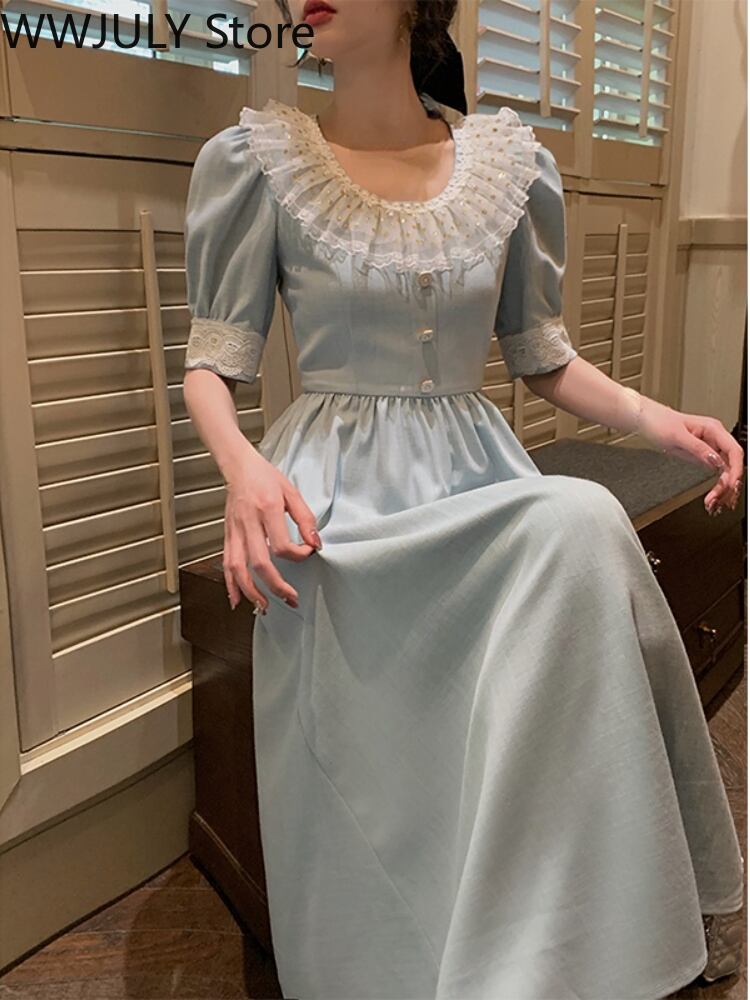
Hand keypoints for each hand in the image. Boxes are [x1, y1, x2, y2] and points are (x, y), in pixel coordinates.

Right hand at [222, 451, 320, 613]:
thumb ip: (305, 519)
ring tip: (264, 606)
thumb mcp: (292, 492)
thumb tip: (315, 542)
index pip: (282, 545)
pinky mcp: (227, 536)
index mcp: (267, 510)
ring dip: (251, 591)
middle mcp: (248, 523)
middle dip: (276, 586)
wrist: (239, 467)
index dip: (298, 555)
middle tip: (290, 598)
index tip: (308, 552)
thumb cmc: (265, 477)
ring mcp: (235, 531)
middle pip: (259, 563)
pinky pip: (226, 564)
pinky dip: (230, 584)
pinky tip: (237, 599)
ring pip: (238, 569)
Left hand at [638, 397, 744, 513]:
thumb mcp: (677, 437)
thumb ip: (698, 449)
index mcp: (713, 429)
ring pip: (726, 471)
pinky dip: (717, 485)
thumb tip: (716, 461)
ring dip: (723, 488)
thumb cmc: (661, 423)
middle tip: (718, 501)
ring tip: (714, 503)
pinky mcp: (705, 455)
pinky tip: (713, 497)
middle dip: (729, 484)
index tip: (731, 485)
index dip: (736, 470)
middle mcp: (716, 438)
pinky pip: (717, 472)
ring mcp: (711, 447)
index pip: (734, 451)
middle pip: (732, 464)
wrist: (649, 420)